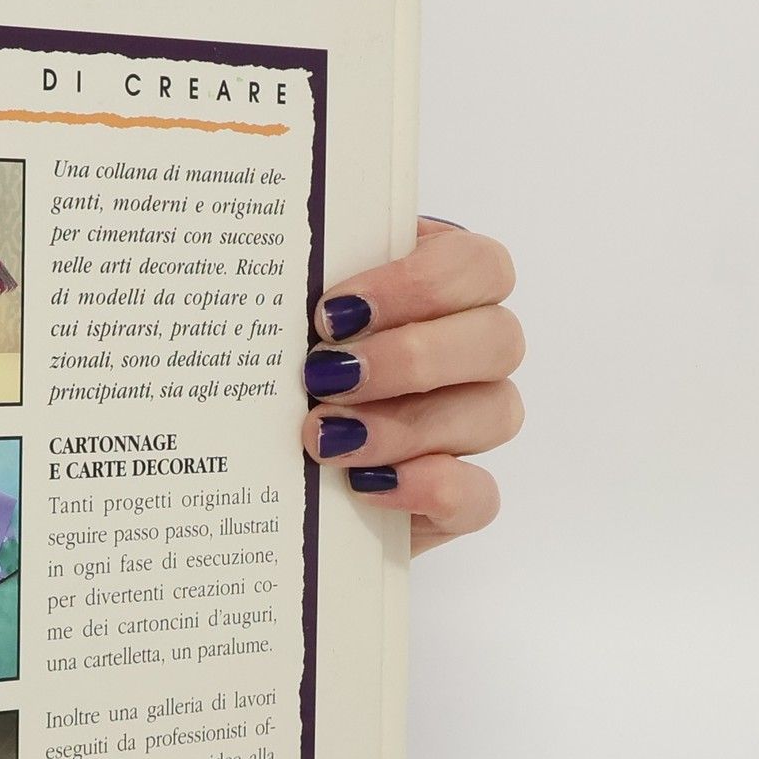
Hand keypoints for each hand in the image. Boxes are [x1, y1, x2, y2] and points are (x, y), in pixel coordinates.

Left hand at [300, 219, 523, 552]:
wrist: (259, 470)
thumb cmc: (276, 375)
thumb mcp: (281, 324)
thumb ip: (298, 290)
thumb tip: (274, 260)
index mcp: (439, 291)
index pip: (478, 266)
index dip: (419, 284)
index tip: (332, 313)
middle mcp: (471, 354)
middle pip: (499, 337)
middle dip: (410, 357)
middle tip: (324, 376)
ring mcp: (472, 427)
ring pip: (495, 413)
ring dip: (405, 424)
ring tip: (323, 437)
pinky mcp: (460, 498)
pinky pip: (480, 495)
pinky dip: (427, 488)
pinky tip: (363, 485)